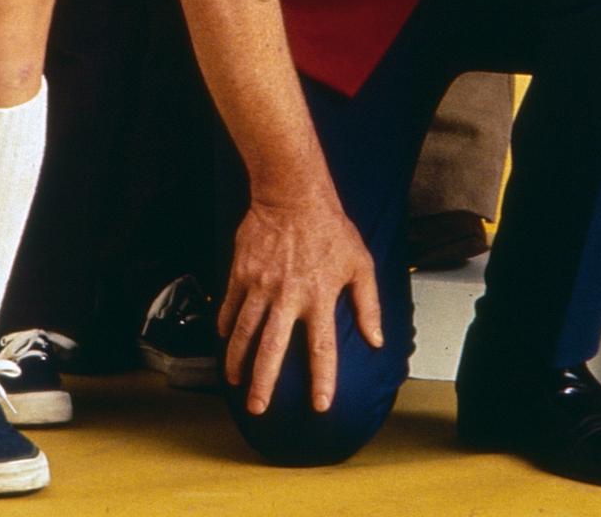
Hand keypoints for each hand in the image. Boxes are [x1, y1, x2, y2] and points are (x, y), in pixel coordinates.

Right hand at [221, 195, 383, 415]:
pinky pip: (230, 306)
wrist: (292, 192)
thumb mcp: (360, 263)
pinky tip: (223, 338)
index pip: (321, 348)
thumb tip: (376, 340)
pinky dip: (225, 325)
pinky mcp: (241, 272)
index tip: (320, 406)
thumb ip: (368, 304)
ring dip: (237, 360)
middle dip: (263, 383)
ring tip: (234, 382)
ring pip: (244, 332)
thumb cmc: (330, 227)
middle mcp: (288, 296)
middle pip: (272, 349)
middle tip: (258, 408)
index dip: (322, 380)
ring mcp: (260, 285)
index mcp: (319, 296)